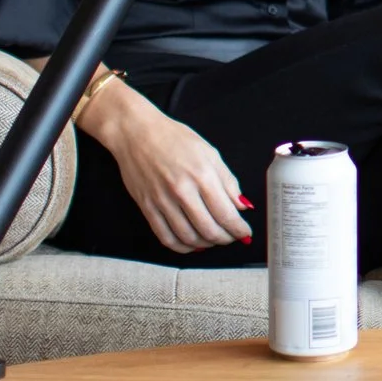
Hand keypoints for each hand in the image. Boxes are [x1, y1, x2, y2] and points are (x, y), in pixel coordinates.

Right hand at [83, 84, 251, 252]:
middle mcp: (182, 191)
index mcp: (202, 176)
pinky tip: (192, 244)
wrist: (137, 134)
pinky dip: (182, 246)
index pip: (226, 214)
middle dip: (225, 239)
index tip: (245, 234)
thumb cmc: (175, 139)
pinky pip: (165, 237)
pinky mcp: (147, 208)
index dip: (239, 229)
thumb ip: (228, 181)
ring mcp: (162, 201)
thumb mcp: (210, 153)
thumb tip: (242, 206)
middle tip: (231, 238)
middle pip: (209, 229)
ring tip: (214, 240)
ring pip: (188, 237)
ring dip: (205, 244)